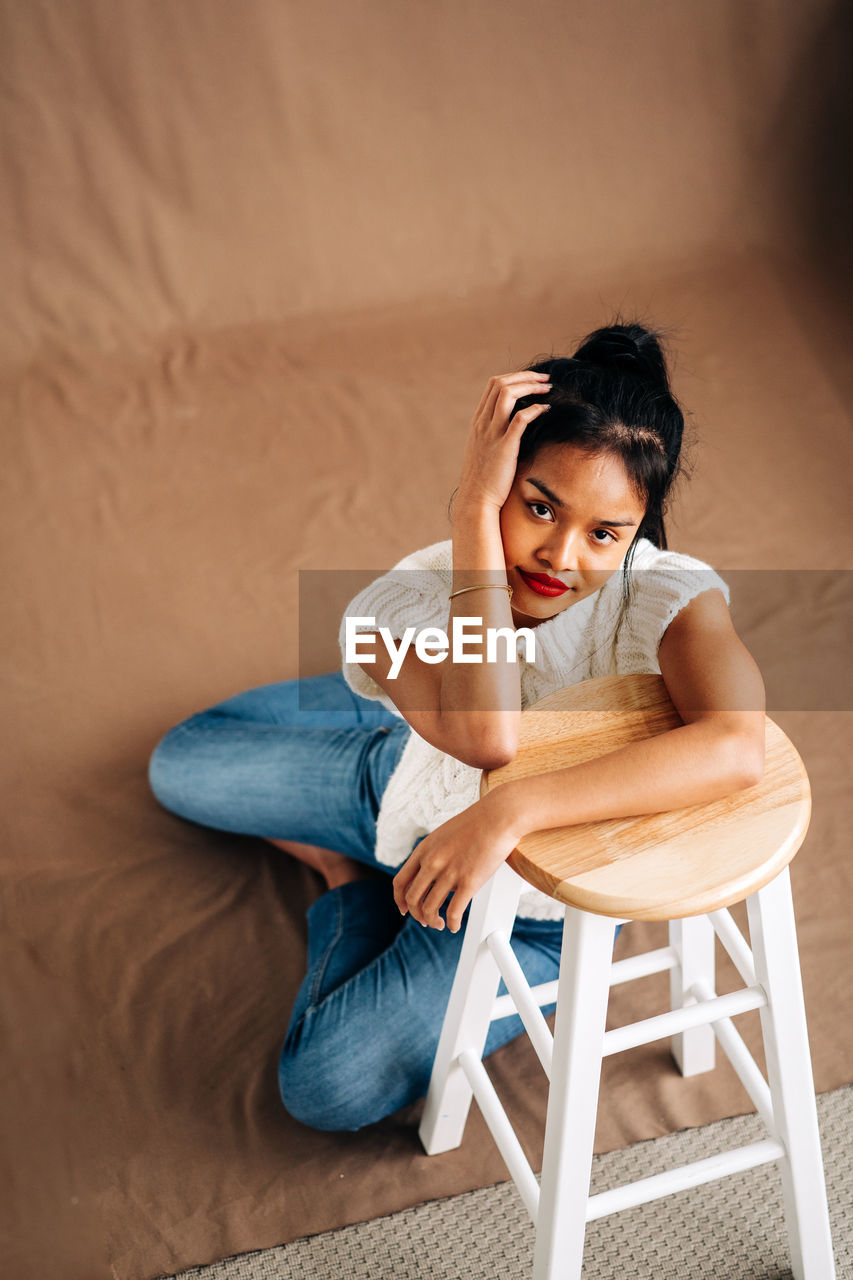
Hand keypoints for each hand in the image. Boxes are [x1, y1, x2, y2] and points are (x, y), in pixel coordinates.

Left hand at [392, 786, 521, 931]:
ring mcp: (449, 873)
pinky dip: (452, 924)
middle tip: (425, 920)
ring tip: (440, 924)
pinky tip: (455, 925)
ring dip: (433, 922)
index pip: (400, 882)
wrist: (498, 816)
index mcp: (424, 850)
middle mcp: (432, 862)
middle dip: (417, 915)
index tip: (405, 909)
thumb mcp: (443, 834)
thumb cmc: (476, 823)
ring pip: (430, 909)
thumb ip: (433, 852)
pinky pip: (454, 912)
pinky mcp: (469, 882)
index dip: (400, 900)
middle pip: (413, 899)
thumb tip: (431, 871)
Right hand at [455, 371, 550, 513]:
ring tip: (547, 389)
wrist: (476, 499)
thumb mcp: (484, 450)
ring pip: (508, 394)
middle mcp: (482, 423)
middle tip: (544, 379)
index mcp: (478, 422)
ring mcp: (492, 433)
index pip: (493, 385)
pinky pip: (520, 418)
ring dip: (530, 386)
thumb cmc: (484, 478)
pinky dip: (534, 408)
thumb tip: (511, 426)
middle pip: (501, 383)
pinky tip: (546, 409)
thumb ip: (493, 434)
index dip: (515, 377)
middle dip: (525, 376)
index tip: (533, 380)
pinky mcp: (505, 446)